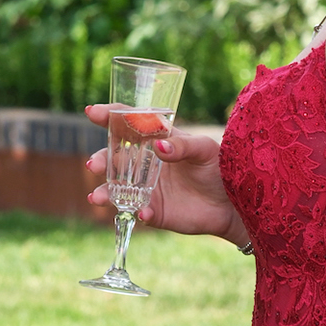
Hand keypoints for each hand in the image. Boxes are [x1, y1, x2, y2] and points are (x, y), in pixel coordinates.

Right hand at [84, 105, 246, 242]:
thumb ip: (183, 146)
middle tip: (94, 165)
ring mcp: (147, 189)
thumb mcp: (204, 149)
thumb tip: (159, 147)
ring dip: (105, 192)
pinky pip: (141, 213)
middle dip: (101, 160)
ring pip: (118, 190)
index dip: (109, 116)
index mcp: (155, 140)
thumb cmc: (218, 168)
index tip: (93, 112)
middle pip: (114, 159)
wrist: (232, 203)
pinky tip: (143, 213)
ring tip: (97, 197)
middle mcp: (145, 164)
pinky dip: (139, 213)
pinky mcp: (155, 212)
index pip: (127, 124)